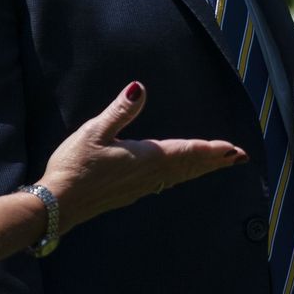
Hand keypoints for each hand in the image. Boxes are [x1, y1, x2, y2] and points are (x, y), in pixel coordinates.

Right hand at [37, 82, 246, 234]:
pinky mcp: (127, 194)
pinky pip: (164, 183)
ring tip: (216, 165)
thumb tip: (140, 87)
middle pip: (188, 166)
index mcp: (146, 158)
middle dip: (214, 160)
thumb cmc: (74, 167)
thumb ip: (120, 111)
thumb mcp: (95, 132)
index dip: (212, 149)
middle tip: (238, 158)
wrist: (55, 206)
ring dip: (199, 169)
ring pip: (177, 176)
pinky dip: (179, 176)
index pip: (186, 151)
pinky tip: (175, 177)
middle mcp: (148, 175)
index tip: (235, 150)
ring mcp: (139, 187)